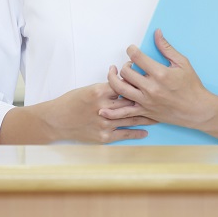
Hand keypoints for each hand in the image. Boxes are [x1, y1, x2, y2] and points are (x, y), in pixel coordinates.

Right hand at [33, 82, 155, 143]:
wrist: (57, 121)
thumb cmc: (72, 102)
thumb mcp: (89, 89)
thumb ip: (108, 87)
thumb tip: (126, 80)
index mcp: (99, 92)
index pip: (124, 85)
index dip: (136, 82)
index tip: (147, 80)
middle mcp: (103, 108)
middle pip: (130, 102)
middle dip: (146, 100)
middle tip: (160, 97)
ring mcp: (104, 123)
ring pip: (131, 118)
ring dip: (146, 116)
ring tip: (159, 114)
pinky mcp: (103, 136)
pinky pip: (124, 134)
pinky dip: (136, 133)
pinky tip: (146, 131)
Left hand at [104, 29, 214, 129]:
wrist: (197, 110)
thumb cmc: (192, 86)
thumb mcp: (182, 63)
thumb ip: (167, 48)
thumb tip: (157, 33)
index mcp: (160, 74)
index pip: (137, 57)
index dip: (131, 50)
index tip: (132, 49)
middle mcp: (151, 88)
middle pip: (126, 72)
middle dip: (125, 64)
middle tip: (129, 64)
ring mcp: (146, 101)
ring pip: (120, 89)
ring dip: (113, 80)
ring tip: (115, 74)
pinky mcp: (145, 112)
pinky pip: (124, 113)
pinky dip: (112, 112)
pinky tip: (103, 109)